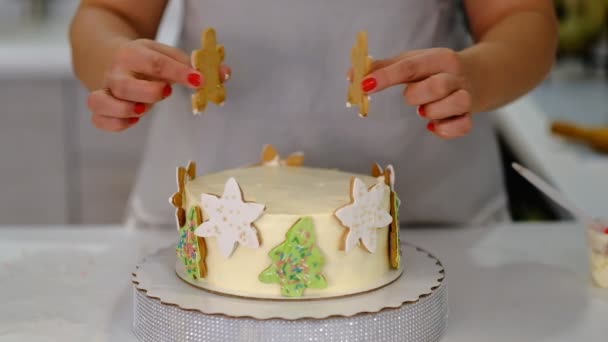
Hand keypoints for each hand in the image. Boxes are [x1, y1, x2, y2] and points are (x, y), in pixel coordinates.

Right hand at [87, 39, 230, 131]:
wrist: (110, 55)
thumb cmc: (146, 59)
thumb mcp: (167, 55)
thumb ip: (194, 65)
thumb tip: (225, 74)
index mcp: (133, 53)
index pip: (155, 63)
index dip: (179, 72)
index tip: (199, 80)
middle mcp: (116, 72)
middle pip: (124, 85)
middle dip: (149, 92)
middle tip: (166, 93)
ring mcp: (105, 90)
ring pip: (101, 102)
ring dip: (124, 109)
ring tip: (143, 110)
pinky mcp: (101, 107)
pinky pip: (99, 119)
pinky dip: (115, 123)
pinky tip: (133, 120)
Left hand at [361, 48, 473, 138]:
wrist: (480, 74)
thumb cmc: (435, 70)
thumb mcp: (412, 61)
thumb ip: (383, 68)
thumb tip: (352, 75)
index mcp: (438, 58)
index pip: (410, 67)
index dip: (385, 77)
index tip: (364, 86)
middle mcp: (455, 75)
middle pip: (438, 85)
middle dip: (416, 96)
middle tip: (409, 99)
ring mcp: (465, 95)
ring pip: (457, 104)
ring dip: (434, 111)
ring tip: (424, 112)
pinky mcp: (469, 115)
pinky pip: (463, 125)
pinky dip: (446, 130)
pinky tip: (433, 126)